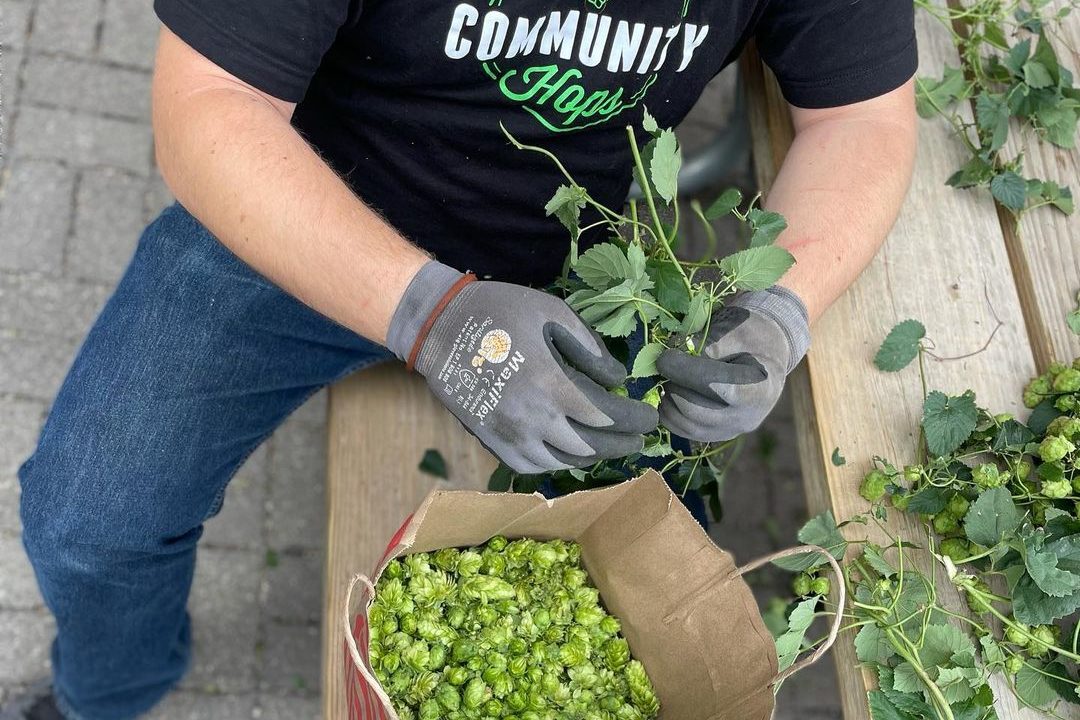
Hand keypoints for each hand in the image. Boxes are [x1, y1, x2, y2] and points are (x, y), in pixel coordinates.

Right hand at [386, 262, 657, 472]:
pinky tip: (569, 451)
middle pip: (590, 446)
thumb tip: (617, 378)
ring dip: (591, 456)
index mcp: (552, 385)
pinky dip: (557, 463)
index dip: (634, 420)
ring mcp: (510, 435)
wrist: (439, 327)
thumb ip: (588, 346)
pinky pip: (531, 466)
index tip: (650, 417)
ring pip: (563, 462)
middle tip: (639, 436)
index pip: (607, 416)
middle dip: (622, 443)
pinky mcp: (491, 441)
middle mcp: (534, 418)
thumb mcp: (551, 312)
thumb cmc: (499, 312)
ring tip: (608, 444)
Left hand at [655, 286, 809, 441]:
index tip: (665, 356)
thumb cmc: (750, 338)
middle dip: (674, 386)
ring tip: (666, 378)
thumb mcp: (734, 332)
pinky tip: (667, 392)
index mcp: (759, 389)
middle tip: (664, 365)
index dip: (685, 371)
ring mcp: (731, 430)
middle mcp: (747, 417)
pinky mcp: (716, 435)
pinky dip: (669, 414)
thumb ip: (705, 346)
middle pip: (696, 411)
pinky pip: (685, 432)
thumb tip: (671, 359)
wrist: (765, 357)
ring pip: (687, 426)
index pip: (716, 386)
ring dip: (668, 402)